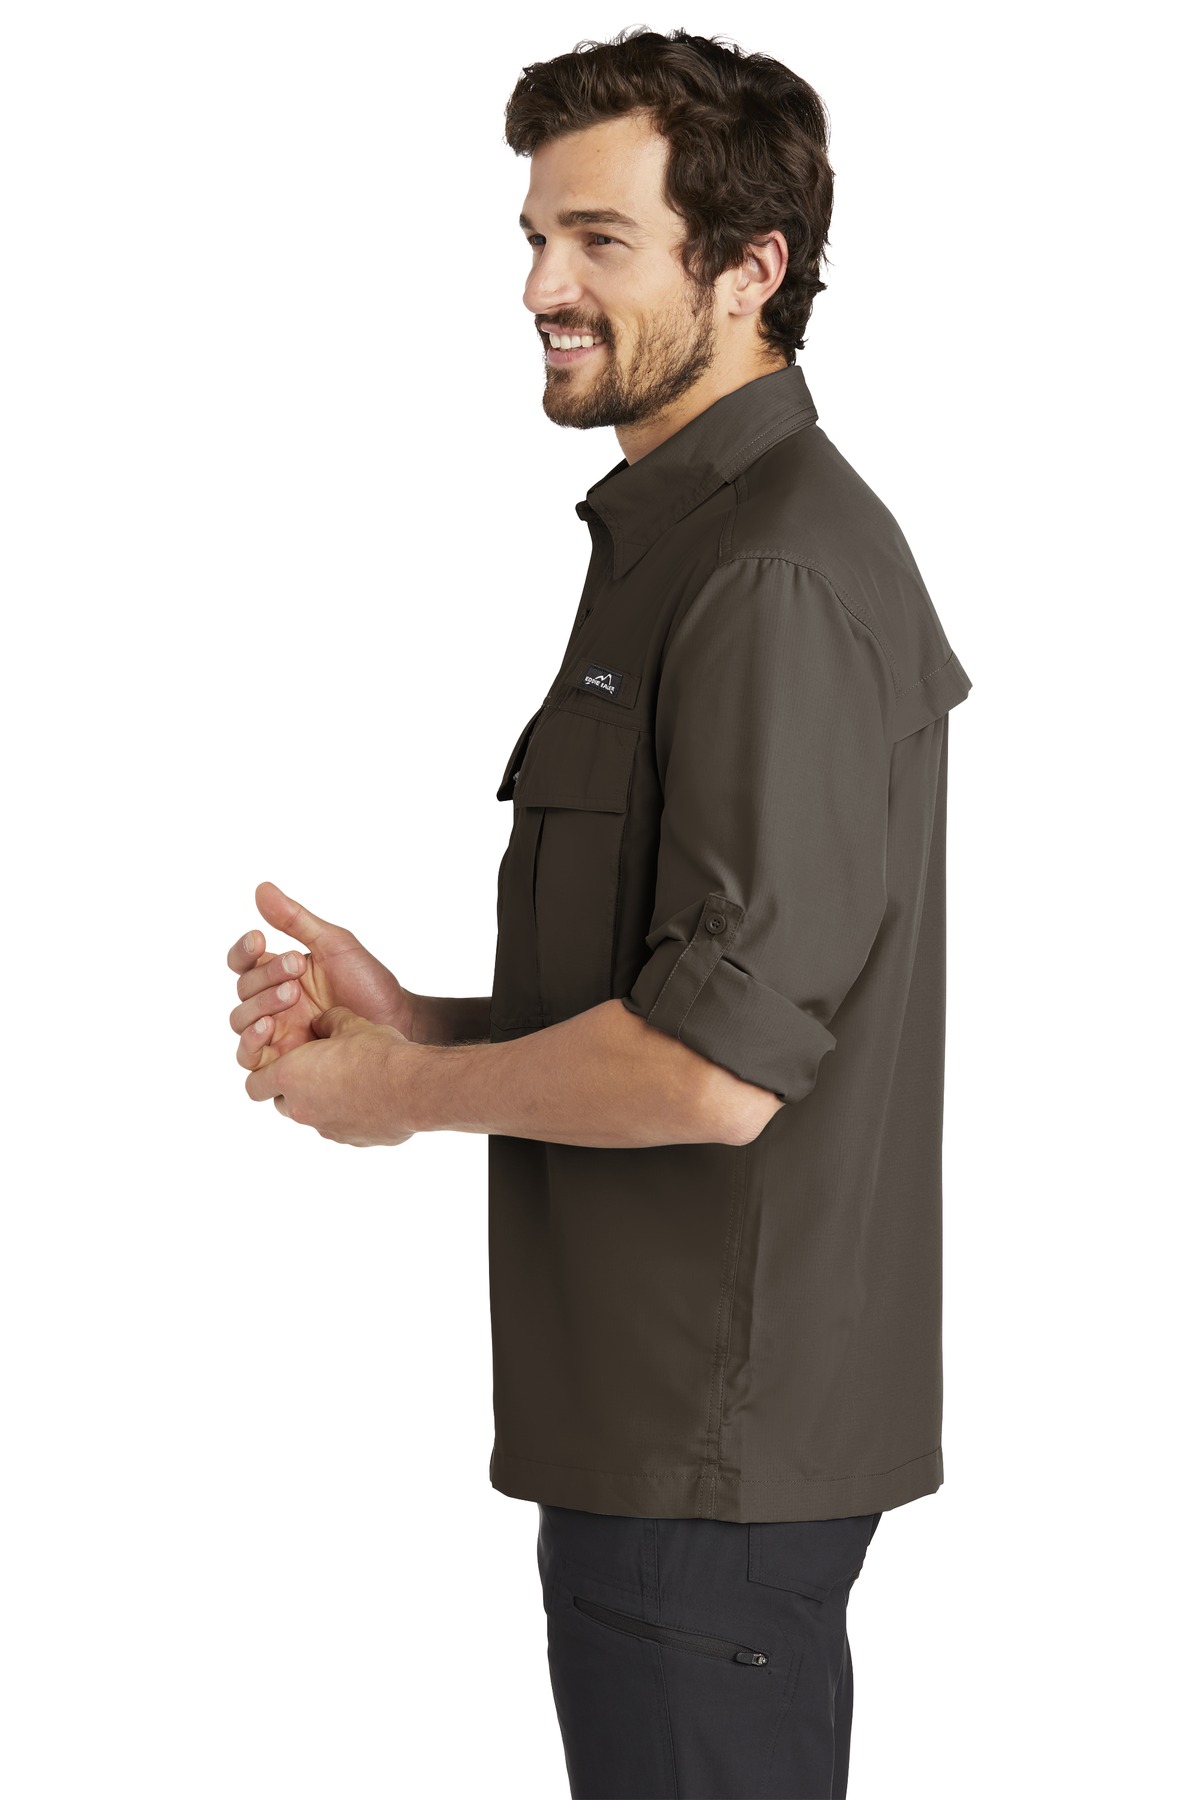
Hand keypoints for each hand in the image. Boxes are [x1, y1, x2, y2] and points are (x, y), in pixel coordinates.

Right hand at [228, 880, 413, 1071]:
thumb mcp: (333, 944)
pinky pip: (250, 1058)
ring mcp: (276, 1034)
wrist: (396, 1020)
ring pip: (241, 1022)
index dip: (244, 950)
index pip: (243, 962)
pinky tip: (269, 1028)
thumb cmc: (368, 982)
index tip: (260, 938)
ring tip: (289, 995)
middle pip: (243, 990)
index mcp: (279, 974)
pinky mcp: (283, 1063)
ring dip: (259, 1005)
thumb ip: (296, 920)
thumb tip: (261, 888)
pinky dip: (251, 1043)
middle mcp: (272, 1004)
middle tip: (298, 968)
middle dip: (266, 975)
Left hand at [244, 1005, 416, 1146]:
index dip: (263, 1074)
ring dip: (321, 1101)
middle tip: (315, 1069)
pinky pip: (341, 1127)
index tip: (278, 1064)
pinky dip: (347, 1114)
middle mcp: (302, 1108)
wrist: (412, 1088)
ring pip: (312, 1116)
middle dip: (293, 1088)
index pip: (254, 1085)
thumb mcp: (350, 1023)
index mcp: (292, 1077)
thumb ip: (328, 1022)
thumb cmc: (376, 1053)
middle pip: (282, 1103)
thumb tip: (322, 1023)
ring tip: (349, 1082)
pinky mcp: (352, 1141)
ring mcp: (327, 1128)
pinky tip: (371, 1098)